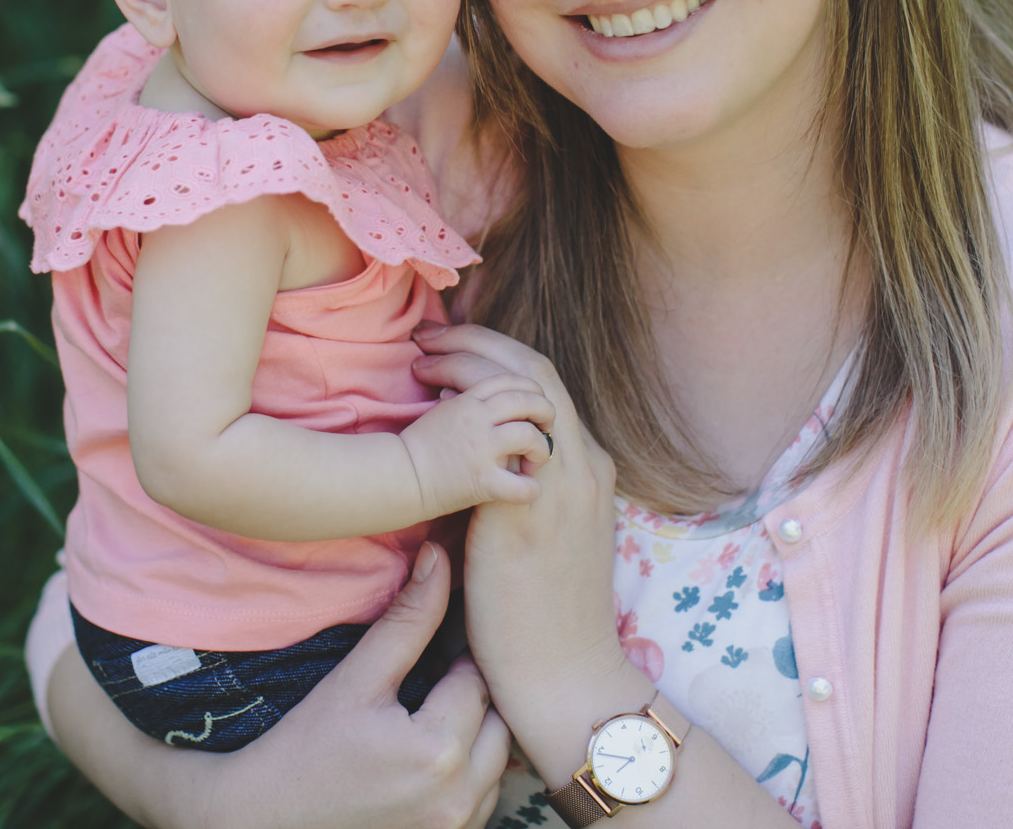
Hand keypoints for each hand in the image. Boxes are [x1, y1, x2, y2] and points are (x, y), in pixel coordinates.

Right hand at [47, 542, 509, 828]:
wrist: (261, 822)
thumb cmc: (300, 749)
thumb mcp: (354, 680)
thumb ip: (406, 619)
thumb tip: (440, 557)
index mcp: (438, 749)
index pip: (478, 676)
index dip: (458, 652)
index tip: (438, 642)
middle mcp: (458, 797)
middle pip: (500, 722)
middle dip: (475, 695)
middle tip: (437, 676)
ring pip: (498, 763)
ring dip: (478, 736)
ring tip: (432, 714)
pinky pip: (483, 800)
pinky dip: (468, 777)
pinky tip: (428, 759)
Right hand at [400, 372, 555, 515]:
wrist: (398, 477)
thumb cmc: (420, 448)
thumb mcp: (445, 411)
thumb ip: (468, 398)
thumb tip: (481, 390)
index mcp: (469, 400)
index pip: (511, 378)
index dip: (530, 389)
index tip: (533, 404)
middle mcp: (477, 418)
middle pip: (527, 398)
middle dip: (544, 411)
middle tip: (545, 427)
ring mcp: (480, 449)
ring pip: (528, 434)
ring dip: (540, 447)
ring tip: (533, 461)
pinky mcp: (481, 481)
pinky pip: (521, 485)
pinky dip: (530, 489)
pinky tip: (527, 489)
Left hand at [413, 325, 634, 763]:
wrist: (565, 676)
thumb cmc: (544, 618)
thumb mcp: (544, 539)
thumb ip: (521, 493)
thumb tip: (473, 463)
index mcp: (589, 469)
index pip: (545, 385)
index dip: (496, 355)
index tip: (451, 349)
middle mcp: (585, 463)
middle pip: (536, 369)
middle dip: (480, 342)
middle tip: (429, 336)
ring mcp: (565, 482)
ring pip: (525, 383)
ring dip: (470, 359)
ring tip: (424, 356)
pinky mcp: (534, 505)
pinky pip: (508, 428)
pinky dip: (473, 400)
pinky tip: (435, 398)